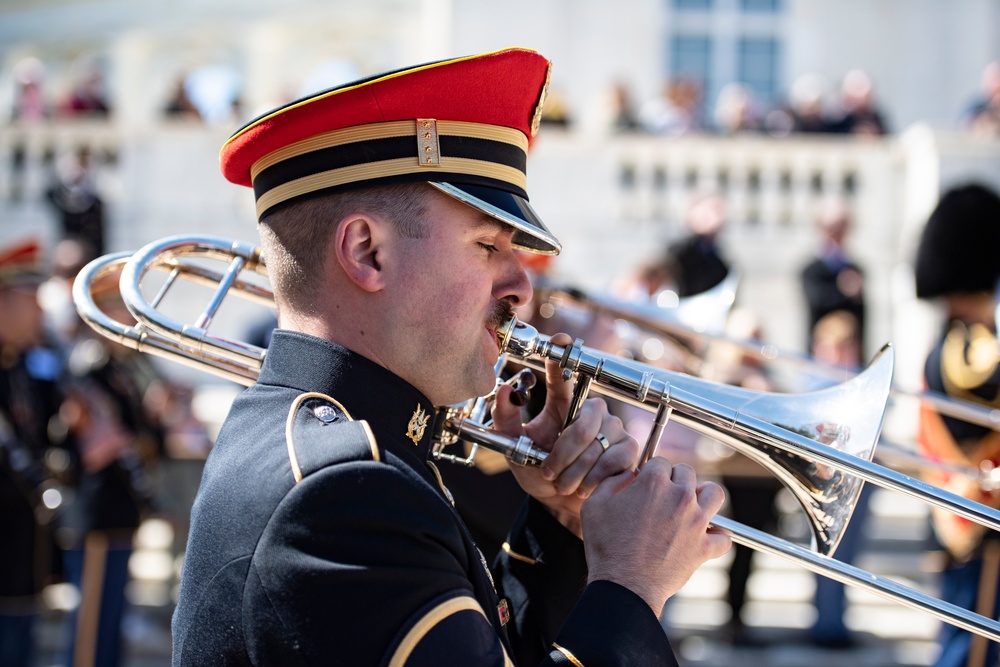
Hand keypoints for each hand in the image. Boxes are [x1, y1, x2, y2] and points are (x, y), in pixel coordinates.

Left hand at [491, 334, 640, 535]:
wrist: (562, 503)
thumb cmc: (540, 472)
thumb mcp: (515, 447)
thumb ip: (506, 419)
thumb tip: (504, 389)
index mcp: (562, 405)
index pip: (564, 373)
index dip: (563, 355)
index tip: (561, 339)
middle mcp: (591, 411)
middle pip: (584, 422)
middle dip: (563, 453)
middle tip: (550, 472)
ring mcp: (613, 429)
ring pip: (596, 445)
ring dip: (574, 472)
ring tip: (565, 482)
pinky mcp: (628, 450)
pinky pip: (613, 460)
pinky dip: (593, 479)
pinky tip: (585, 486)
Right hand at [581, 458, 730, 616]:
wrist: (624, 586)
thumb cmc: (606, 547)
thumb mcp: (594, 506)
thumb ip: (612, 481)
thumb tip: (628, 474)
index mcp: (653, 483)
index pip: (661, 462)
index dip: (651, 472)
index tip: (646, 483)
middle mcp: (679, 497)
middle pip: (687, 473)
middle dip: (675, 480)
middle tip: (664, 496)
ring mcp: (695, 522)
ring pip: (715, 494)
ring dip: (704, 496)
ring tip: (692, 505)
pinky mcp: (704, 548)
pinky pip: (723, 537)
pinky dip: (717, 537)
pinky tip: (705, 538)